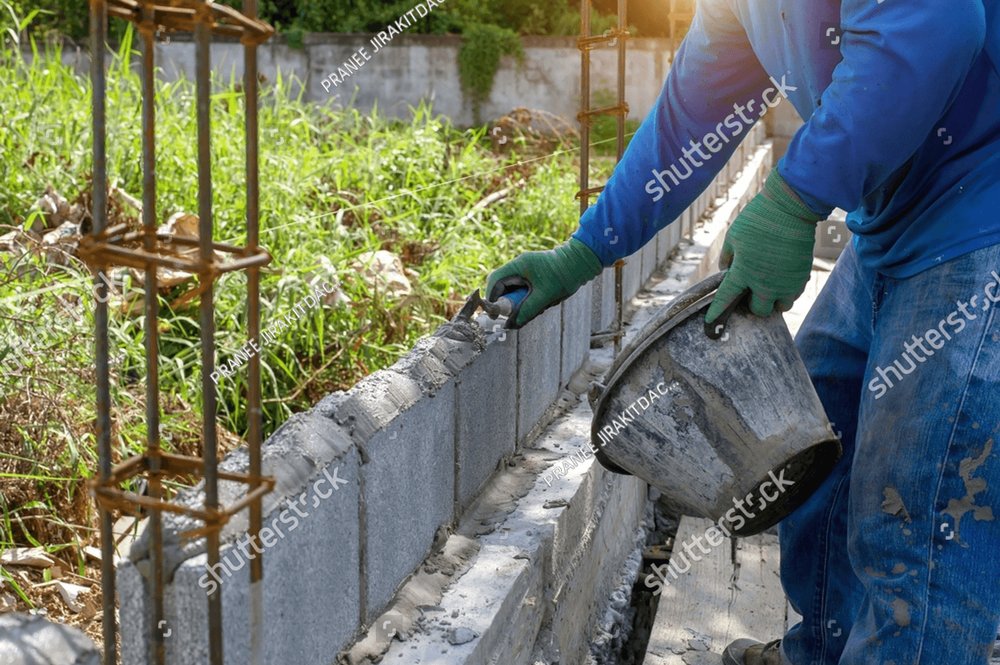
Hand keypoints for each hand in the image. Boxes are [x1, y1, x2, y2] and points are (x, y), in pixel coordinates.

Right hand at [486, 238, 602, 327]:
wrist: (581, 262)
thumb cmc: (564, 276)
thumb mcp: (544, 297)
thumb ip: (527, 311)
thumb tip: (511, 325)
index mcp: (518, 265)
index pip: (495, 281)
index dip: (492, 298)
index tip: (494, 314)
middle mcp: (519, 264)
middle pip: (502, 285)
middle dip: (505, 301)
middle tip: (512, 316)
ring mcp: (526, 268)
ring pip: (512, 287)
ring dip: (517, 300)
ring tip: (533, 308)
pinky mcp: (533, 272)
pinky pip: (522, 287)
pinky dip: (525, 297)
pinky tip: (539, 303)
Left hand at [705, 169, 823, 324]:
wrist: (790, 209)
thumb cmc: (758, 219)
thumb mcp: (733, 236)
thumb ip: (727, 257)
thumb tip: (724, 270)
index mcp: (743, 273)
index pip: (726, 300)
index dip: (717, 313)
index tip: (710, 323)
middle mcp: (765, 283)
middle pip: (759, 311)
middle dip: (753, 306)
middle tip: (750, 294)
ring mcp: (786, 282)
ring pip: (780, 307)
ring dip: (772, 302)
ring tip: (768, 288)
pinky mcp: (802, 276)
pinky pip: (794, 295)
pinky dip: (787, 293)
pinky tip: (782, 280)